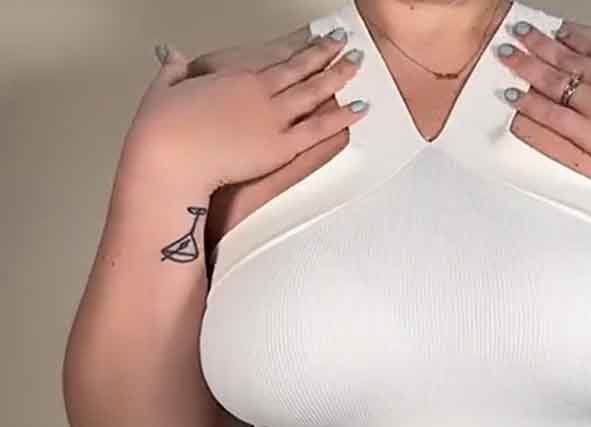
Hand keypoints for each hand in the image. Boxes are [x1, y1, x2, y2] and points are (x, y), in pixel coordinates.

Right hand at [121, 31, 367, 195]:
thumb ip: (174, 69)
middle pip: (301, 68)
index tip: (312, 39)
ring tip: (358, 64)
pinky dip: (341, 117)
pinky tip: (359, 109)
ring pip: (315, 92)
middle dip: (325, 53)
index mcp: (235, 75)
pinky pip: (319, 130)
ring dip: (339, 75)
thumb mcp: (165, 89)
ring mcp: (272, 117)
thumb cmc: (162, 129)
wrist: (170, 155)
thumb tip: (171, 54)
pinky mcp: (279, 146)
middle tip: (343, 42)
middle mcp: (259, 91)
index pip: (276, 58)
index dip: (297, 48)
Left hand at [498, 20, 590, 194]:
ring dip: (525, 65)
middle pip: (564, 56)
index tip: (557, 31)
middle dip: (538, 42)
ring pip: (551, 78)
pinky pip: (549, 113)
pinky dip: (528, 102)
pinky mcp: (585, 130)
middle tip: (519, 32)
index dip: (570, 38)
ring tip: (505, 55)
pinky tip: (513, 94)